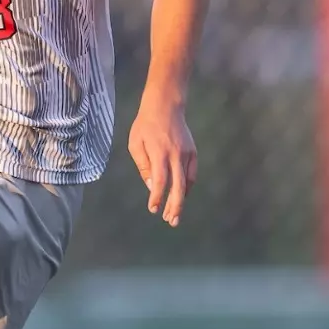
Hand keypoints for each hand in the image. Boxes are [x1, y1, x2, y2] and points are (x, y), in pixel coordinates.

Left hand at [126, 97, 195, 227]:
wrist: (166, 106)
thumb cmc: (145, 125)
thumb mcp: (135, 143)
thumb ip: (143, 166)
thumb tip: (152, 186)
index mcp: (159, 152)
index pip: (160, 180)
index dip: (157, 197)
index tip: (154, 210)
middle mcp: (175, 154)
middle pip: (178, 186)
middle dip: (175, 206)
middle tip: (172, 222)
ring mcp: (187, 154)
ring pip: (187, 182)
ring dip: (181, 200)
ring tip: (175, 215)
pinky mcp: (193, 152)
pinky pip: (191, 174)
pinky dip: (186, 187)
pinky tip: (180, 196)